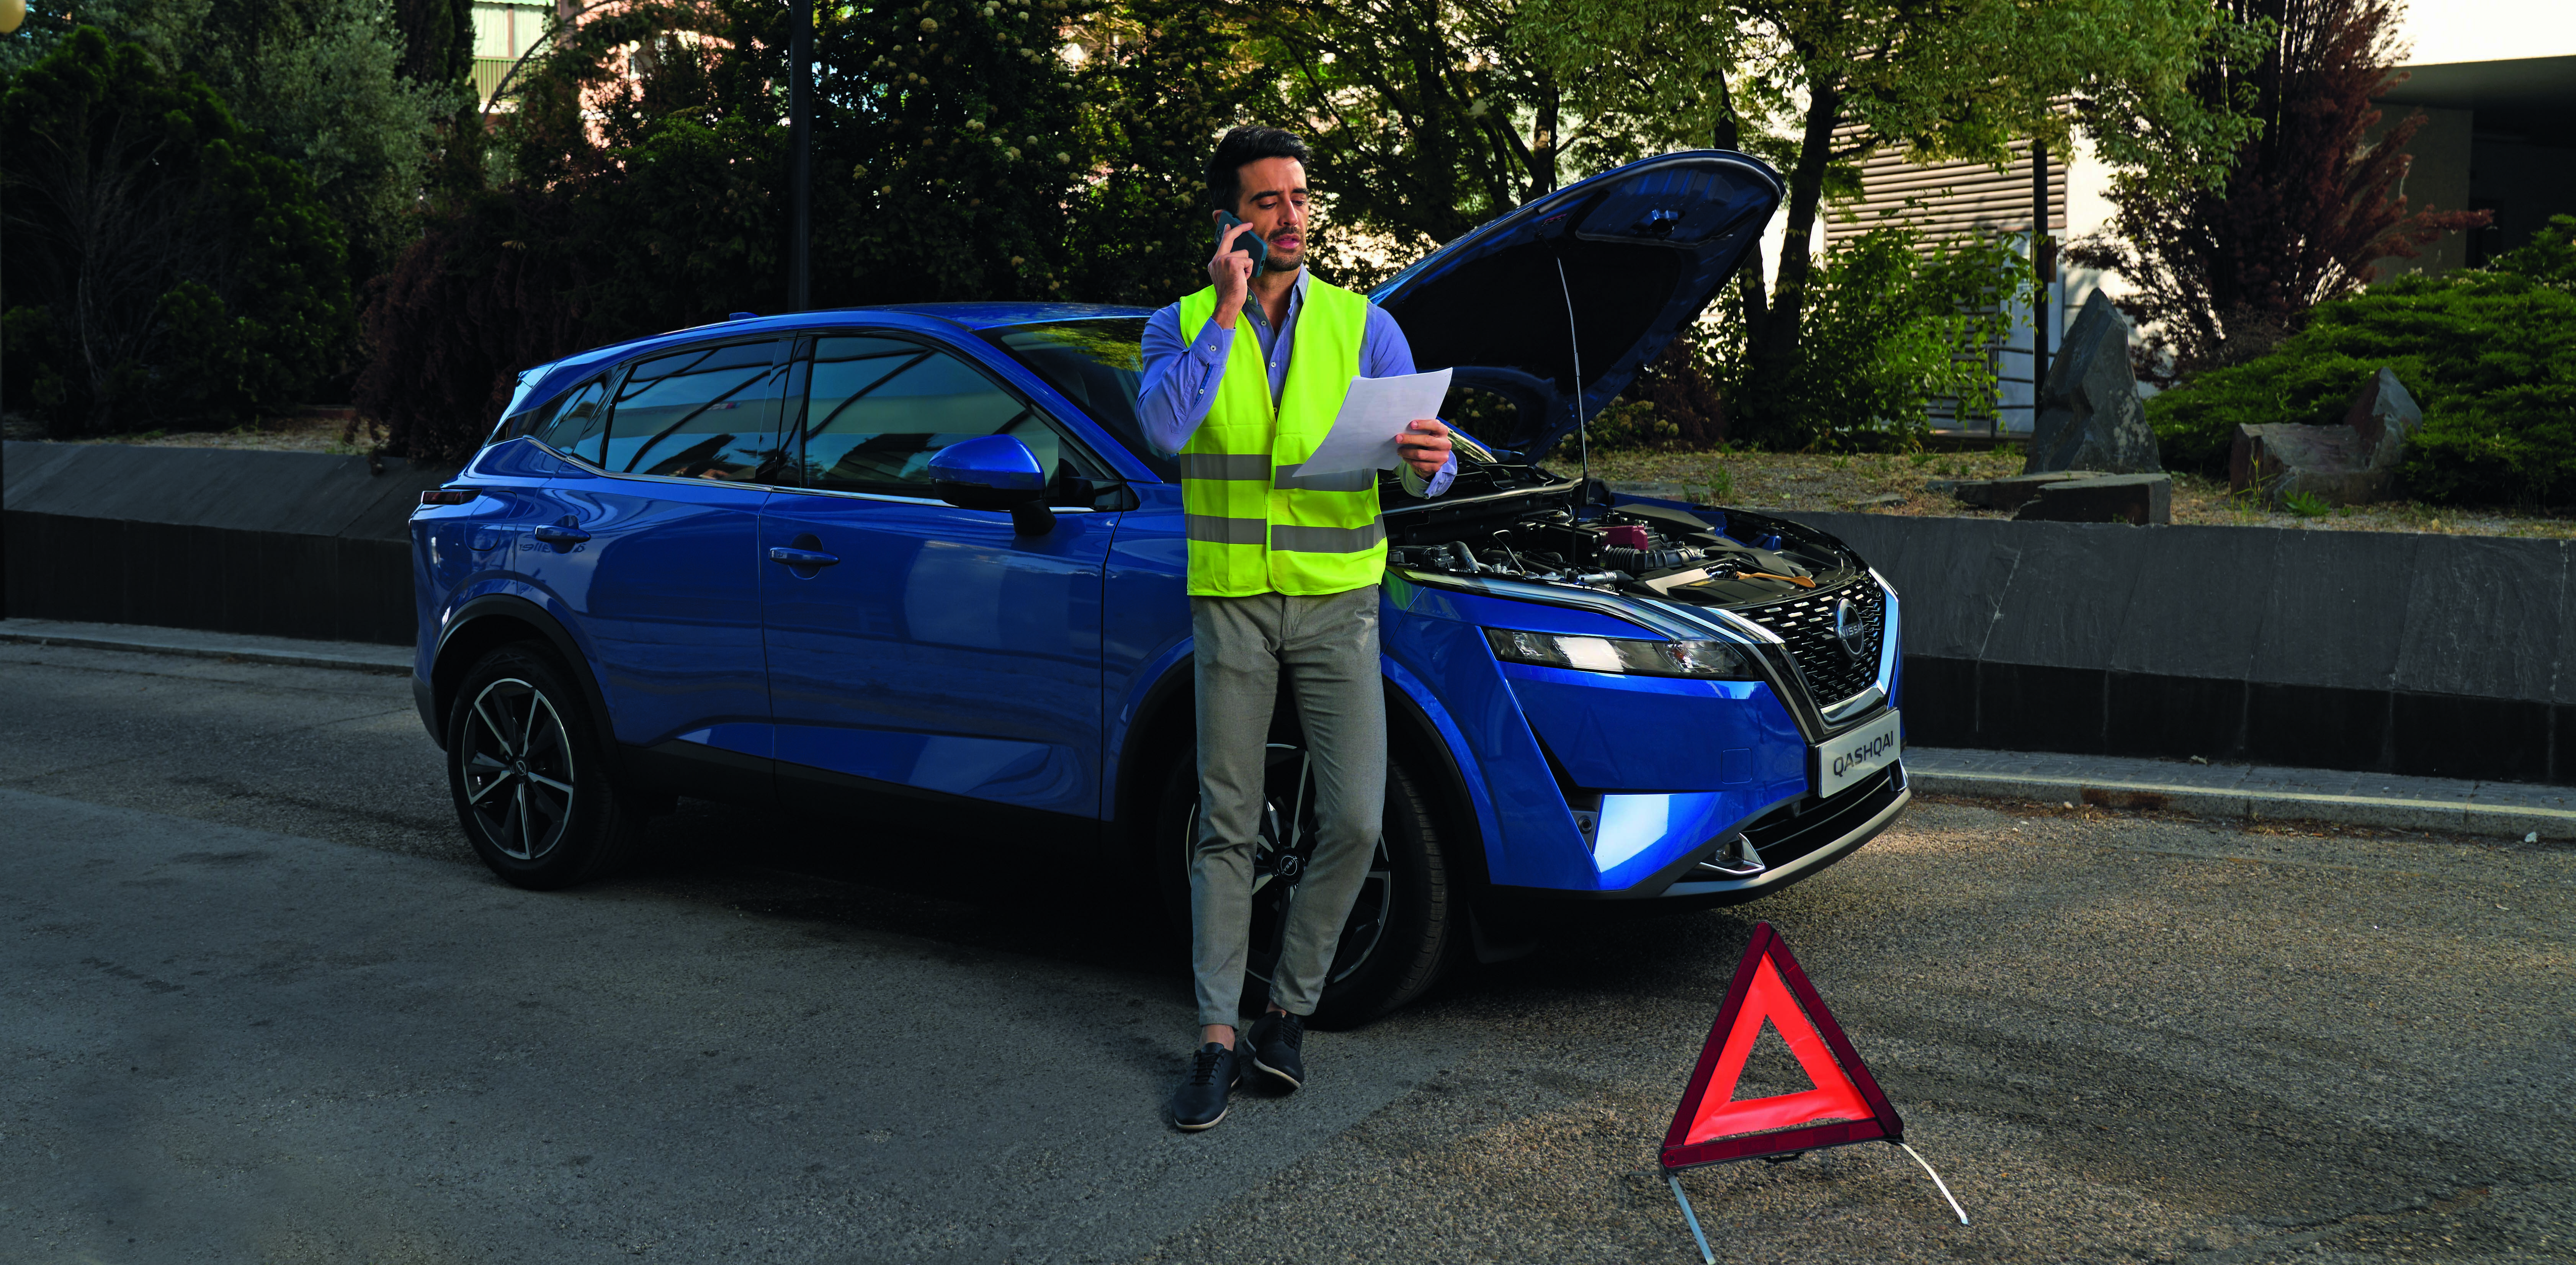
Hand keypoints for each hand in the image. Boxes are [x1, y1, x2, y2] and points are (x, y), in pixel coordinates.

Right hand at [1209, 213, 1254, 327]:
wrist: (1228, 303)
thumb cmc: (1230, 292)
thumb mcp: (1227, 276)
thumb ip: (1229, 263)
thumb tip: (1242, 253)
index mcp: (1214, 262)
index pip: (1221, 242)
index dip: (1226, 231)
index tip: (1229, 224)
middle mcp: (1217, 259)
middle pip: (1230, 238)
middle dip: (1240, 228)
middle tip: (1249, 224)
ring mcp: (1224, 260)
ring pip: (1244, 254)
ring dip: (1247, 266)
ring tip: (1241, 277)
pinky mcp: (1233, 262)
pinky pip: (1249, 261)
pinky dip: (1249, 271)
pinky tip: (1243, 279)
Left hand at [1396, 418, 1451, 477]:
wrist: (1434, 458)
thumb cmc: (1428, 441)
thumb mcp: (1428, 433)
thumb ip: (1421, 429)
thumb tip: (1404, 427)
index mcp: (1443, 432)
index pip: (1435, 425)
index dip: (1423, 424)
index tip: (1411, 424)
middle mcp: (1445, 444)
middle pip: (1426, 440)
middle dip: (1410, 439)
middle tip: (1398, 438)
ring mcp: (1441, 457)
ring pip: (1420, 454)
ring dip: (1407, 452)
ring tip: (1399, 450)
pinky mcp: (1436, 467)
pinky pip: (1419, 464)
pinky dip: (1409, 460)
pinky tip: (1404, 457)